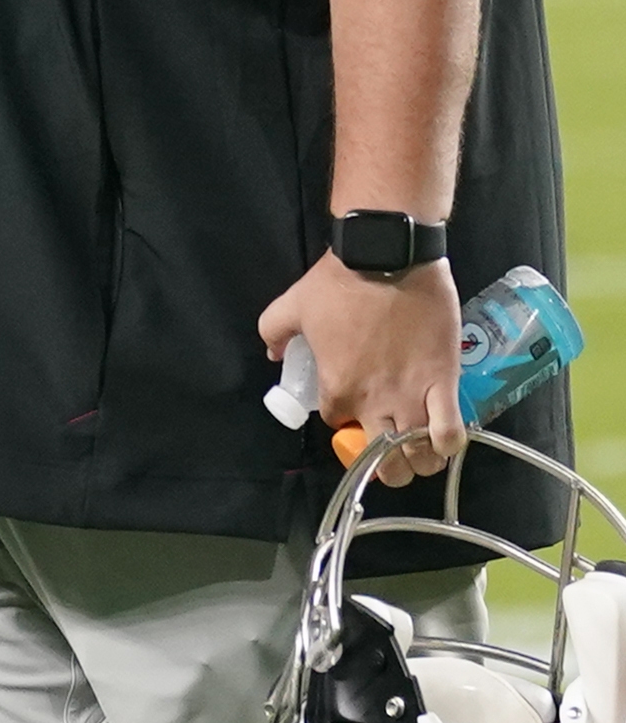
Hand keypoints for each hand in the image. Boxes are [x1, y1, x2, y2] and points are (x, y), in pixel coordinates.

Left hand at [259, 254, 463, 489]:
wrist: (389, 257)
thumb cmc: (340, 282)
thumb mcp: (292, 305)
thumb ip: (273, 331)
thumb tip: (272, 353)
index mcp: (338, 389)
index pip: (338, 424)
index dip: (345, 416)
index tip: (353, 403)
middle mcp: (375, 402)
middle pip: (382, 459)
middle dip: (385, 465)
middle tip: (390, 451)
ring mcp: (412, 395)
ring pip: (418, 455)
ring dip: (418, 460)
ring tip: (419, 451)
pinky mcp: (444, 382)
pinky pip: (450, 431)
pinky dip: (448, 444)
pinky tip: (444, 441)